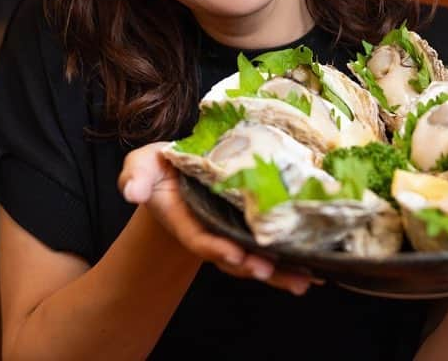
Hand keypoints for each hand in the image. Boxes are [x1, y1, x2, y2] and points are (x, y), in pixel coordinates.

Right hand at [117, 142, 314, 295]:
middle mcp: (212, 233)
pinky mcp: (254, 228)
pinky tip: (316, 269)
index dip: (216, 248)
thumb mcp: (142, 166)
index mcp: (185, 221)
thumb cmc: (161, 170)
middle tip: (269, 270)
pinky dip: (293, 261)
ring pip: (259, 258)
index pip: (200, 239)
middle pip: (234, 257)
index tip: (233, 254)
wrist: (182, 173)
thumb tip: (131, 191)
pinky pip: (274, 248)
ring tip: (305, 280)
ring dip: (281, 272)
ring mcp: (234, 233)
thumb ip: (134, 177)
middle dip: (253, 266)